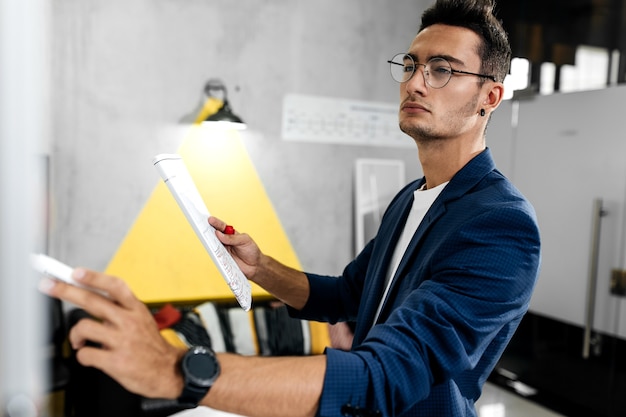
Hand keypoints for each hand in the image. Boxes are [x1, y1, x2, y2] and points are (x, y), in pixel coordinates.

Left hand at [39, 269, 184, 398]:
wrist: (167, 370)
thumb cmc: (150, 346)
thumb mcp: (142, 319)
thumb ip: (120, 309)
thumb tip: (91, 296)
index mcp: (136, 309)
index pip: (114, 286)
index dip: (94, 277)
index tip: (76, 273)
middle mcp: (129, 322)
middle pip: (92, 301)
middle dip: (66, 291)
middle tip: (50, 286)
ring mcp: (122, 341)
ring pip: (84, 327)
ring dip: (75, 334)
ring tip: (80, 340)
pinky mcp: (116, 361)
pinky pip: (85, 354)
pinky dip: (83, 355)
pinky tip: (91, 356)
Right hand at [209, 216, 262, 279]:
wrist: (255, 266)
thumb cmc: (251, 250)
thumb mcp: (245, 240)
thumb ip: (232, 238)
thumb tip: (219, 234)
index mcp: (231, 234)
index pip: (221, 227)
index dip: (215, 223)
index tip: (210, 219)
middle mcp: (225, 241)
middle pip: (214, 235)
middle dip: (208, 231)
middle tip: (202, 227)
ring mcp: (223, 250)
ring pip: (213, 245)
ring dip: (209, 242)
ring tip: (205, 238)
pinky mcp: (222, 259)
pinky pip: (216, 256)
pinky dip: (213, 253)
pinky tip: (211, 250)